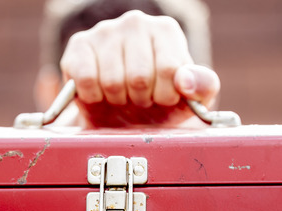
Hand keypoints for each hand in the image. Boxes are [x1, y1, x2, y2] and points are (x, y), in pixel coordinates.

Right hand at [59, 10, 219, 127]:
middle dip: (141, 101)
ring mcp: (104, 31)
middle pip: (139, 78)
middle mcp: (136, 22)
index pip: (170, 70)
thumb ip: (203, 86)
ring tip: (122, 96)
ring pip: (112, 82)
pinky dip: (94, 98)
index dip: (165, 96)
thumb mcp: (192, 100)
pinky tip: (100, 93)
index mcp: (166, 30)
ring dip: (118, 100)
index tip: (164, 98)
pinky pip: (86, 81)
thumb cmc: (161, 106)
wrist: (122, 118)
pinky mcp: (78, 46)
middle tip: (140, 99)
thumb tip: (185, 81)